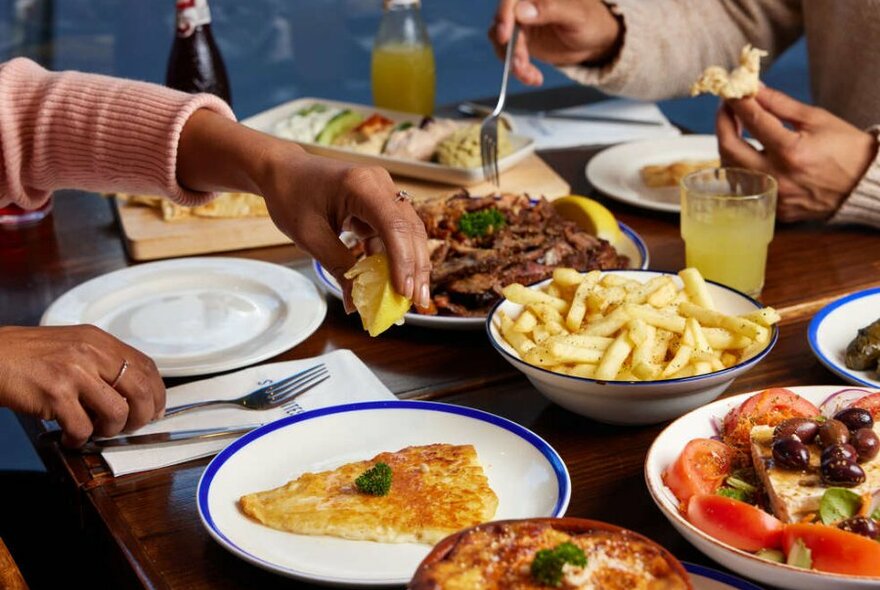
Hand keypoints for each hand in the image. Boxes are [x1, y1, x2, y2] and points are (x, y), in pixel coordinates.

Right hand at [0, 325, 164, 446]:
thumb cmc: (28, 355)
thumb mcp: (74, 347)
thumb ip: (103, 363)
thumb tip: (134, 392)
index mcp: (99, 341)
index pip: (147, 367)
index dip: (158, 393)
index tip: (156, 409)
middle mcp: (91, 353)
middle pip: (141, 391)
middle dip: (141, 417)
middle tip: (128, 427)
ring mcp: (74, 372)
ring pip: (117, 412)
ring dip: (110, 430)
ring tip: (95, 430)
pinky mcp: (55, 394)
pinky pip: (83, 428)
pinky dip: (79, 439)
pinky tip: (70, 436)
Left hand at [258, 147, 430, 310]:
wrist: (283, 171)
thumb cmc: (291, 197)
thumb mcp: (310, 237)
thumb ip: (338, 267)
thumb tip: (355, 305)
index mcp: (361, 185)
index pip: (393, 225)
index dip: (402, 260)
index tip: (403, 291)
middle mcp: (380, 183)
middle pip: (409, 228)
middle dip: (415, 267)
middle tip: (418, 302)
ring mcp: (383, 191)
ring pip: (408, 231)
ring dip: (411, 263)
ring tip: (412, 296)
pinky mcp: (380, 202)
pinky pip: (395, 231)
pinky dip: (396, 256)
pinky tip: (395, 280)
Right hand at [489, 0, 621, 85]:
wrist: (596, 42)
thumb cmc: (592, 23)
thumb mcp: (577, 15)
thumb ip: (550, 8)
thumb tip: (523, 10)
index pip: (511, 0)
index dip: (503, 16)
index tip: (504, 36)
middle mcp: (526, 5)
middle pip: (504, 23)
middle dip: (511, 47)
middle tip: (521, 64)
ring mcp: (521, 24)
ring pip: (502, 41)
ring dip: (513, 61)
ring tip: (530, 74)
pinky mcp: (521, 42)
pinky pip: (508, 55)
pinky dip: (518, 70)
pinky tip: (534, 77)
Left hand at [717, 87, 877, 221]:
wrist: (865, 184)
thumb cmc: (847, 149)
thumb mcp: (817, 119)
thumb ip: (780, 104)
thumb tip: (753, 89)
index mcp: (791, 151)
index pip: (753, 120)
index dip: (737, 102)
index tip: (730, 89)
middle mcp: (778, 177)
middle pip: (730, 149)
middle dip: (722, 123)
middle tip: (726, 108)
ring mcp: (773, 196)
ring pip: (731, 171)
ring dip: (727, 146)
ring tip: (734, 128)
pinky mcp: (773, 209)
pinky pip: (744, 187)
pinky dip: (740, 167)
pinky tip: (744, 153)